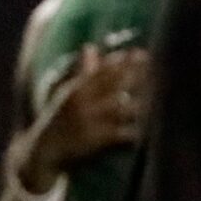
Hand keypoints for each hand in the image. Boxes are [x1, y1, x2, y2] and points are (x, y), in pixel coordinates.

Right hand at [27, 47, 149, 182]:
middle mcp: (82, 103)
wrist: (42, 154)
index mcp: (76, 89)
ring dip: (140, 102)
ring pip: (120, 107)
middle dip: (137, 76)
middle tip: (158, 71)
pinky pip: (119, 134)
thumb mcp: (66, 95)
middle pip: (115, 84)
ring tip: (157, 98)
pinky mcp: (93, 141)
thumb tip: (90, 47)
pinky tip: (147, 129)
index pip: (103, 70)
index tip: (143, 53)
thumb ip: (83, 72)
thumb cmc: (59, 122)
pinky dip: (134, 132)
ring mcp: (88, 121)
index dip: (124, 62)